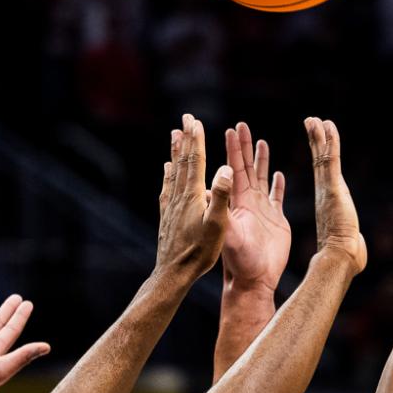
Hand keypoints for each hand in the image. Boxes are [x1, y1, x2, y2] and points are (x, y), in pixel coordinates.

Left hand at [155, 114, 232, 282]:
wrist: (173, 273)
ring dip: (176, 151)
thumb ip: (220, 197)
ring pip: (174, 171)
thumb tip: (225, 169)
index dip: (196, 140)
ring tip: (174, 135)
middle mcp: (180, 196)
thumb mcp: (216, 226)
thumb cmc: (199, 252)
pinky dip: (169, 173)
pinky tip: (167, 169)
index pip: (196, 161)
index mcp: (193, 196)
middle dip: (186, 139)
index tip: (196, 121)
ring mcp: (172, 205)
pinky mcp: (167, 215)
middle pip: (184, 161)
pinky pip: (168, 187)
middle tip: (185, 119)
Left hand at [222, 121, 289, 291]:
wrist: (250, 283)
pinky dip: (278, 185)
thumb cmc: (235, 261)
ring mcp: (260, 211)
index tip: (226, 128)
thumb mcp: (225, 230)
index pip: (229, 167)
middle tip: (240, 125)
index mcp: (233, 202)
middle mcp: (245, 203)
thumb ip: (222, 204)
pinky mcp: (275, 221)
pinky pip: (276, 198)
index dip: (227, 148)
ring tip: (260, 141)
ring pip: (260, 178)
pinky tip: (279, 175)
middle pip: (243, 167)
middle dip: (241, 146)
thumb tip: (218, 176)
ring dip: (259, 160)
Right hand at [305, 117, 366, 275]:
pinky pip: (330, 158)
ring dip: (318, 136)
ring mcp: (327, 188)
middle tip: (311, 122)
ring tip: (314, 119)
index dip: (319, 154)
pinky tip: (327, 125)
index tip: (317, 140)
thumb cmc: (345, 255)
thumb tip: (358, 247)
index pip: (323, 171)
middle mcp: (324, 191)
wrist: (339, 257)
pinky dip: (328, 141)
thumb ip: (353, 238)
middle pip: (318, 159)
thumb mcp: (350, 240)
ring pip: (321, 155)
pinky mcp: (333, 186)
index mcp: (327, 200)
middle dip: (314, 140)